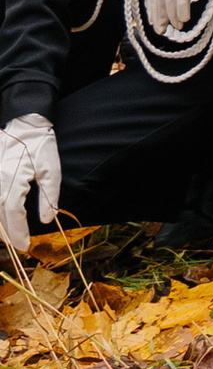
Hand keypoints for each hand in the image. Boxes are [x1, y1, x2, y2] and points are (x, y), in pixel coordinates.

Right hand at [0, 113, 58, 254]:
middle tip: (18, 244)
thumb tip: (47, 219)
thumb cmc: (39, 144)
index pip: (14, 215)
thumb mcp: (51, 168)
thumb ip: (50, 195)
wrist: (23, 123)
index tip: (26, 245)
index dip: (19, 232)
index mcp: (13, 182)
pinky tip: (1, 219)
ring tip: (9, 236)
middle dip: (8, 234)